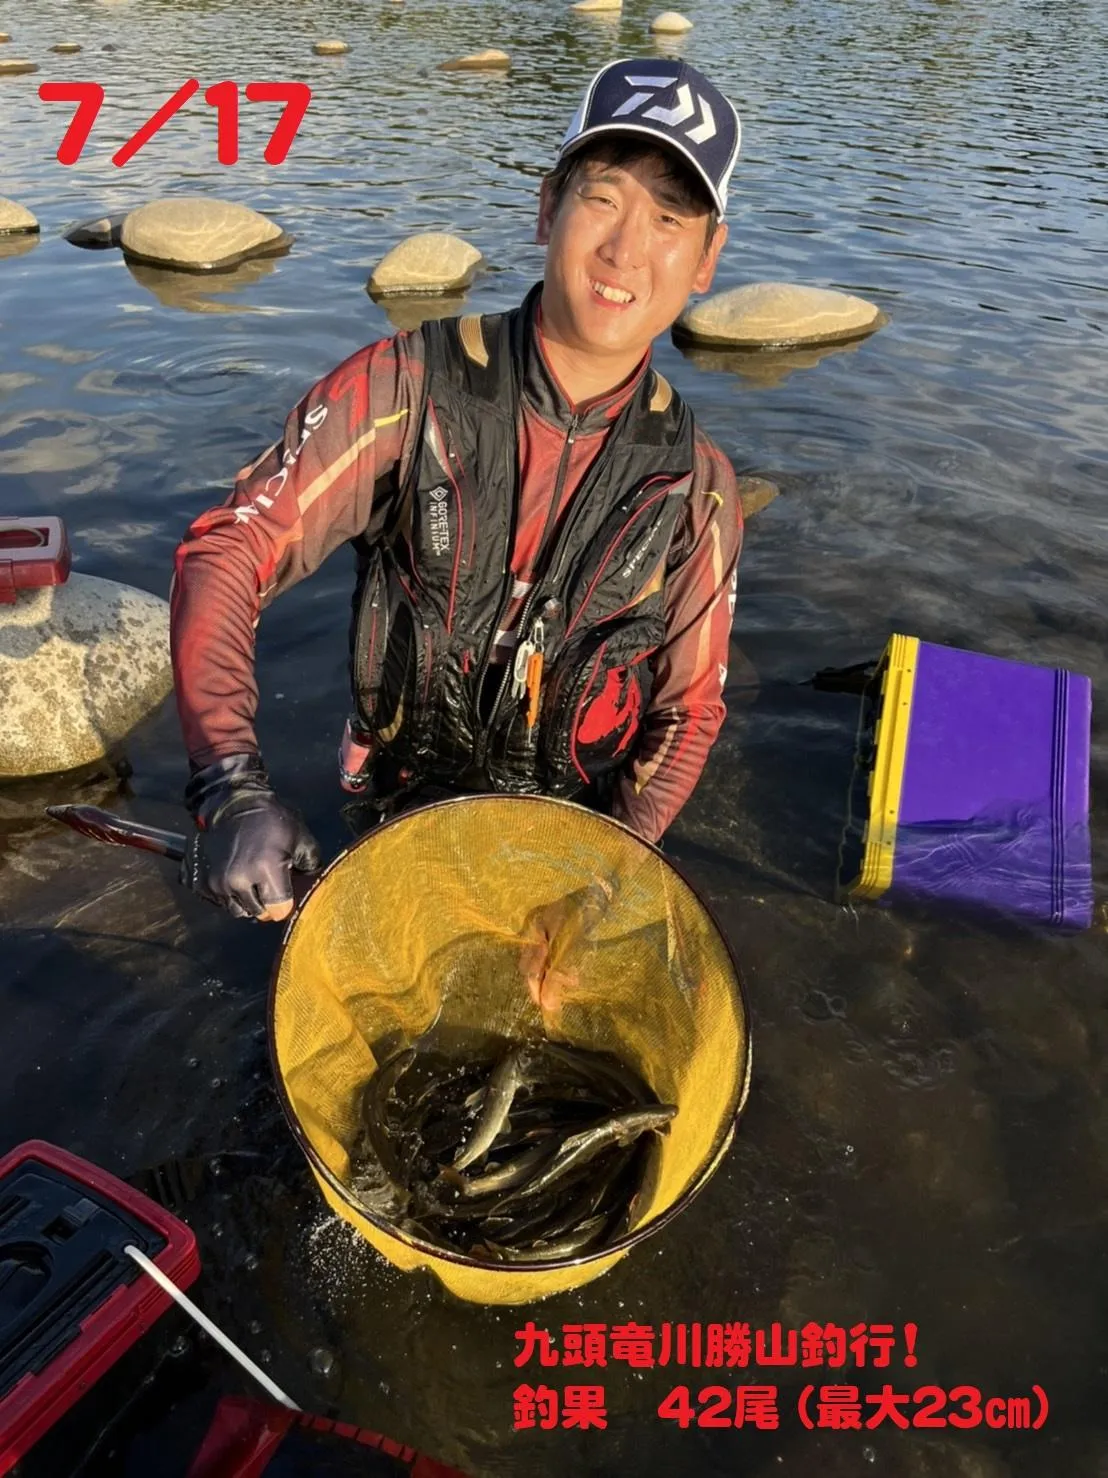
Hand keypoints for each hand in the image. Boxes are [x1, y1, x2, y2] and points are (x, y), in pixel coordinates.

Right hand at [180, 755, 320, 921]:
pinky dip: (230, 895)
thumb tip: (310, 883)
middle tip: (270, 885)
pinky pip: (221, 902)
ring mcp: (218, 883)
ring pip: (238, 911)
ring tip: (253, 882)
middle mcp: (239, 880)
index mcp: (266, 870)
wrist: (233, 804)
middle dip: (267, 903)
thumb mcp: (300, 837)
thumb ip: (310, 865)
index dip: (286, 904)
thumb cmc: (271, 820)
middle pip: (259, 913)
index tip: (286, 894)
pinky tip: (237, 878)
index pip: (279, 910)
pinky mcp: (203, 882)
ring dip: (248, 901)